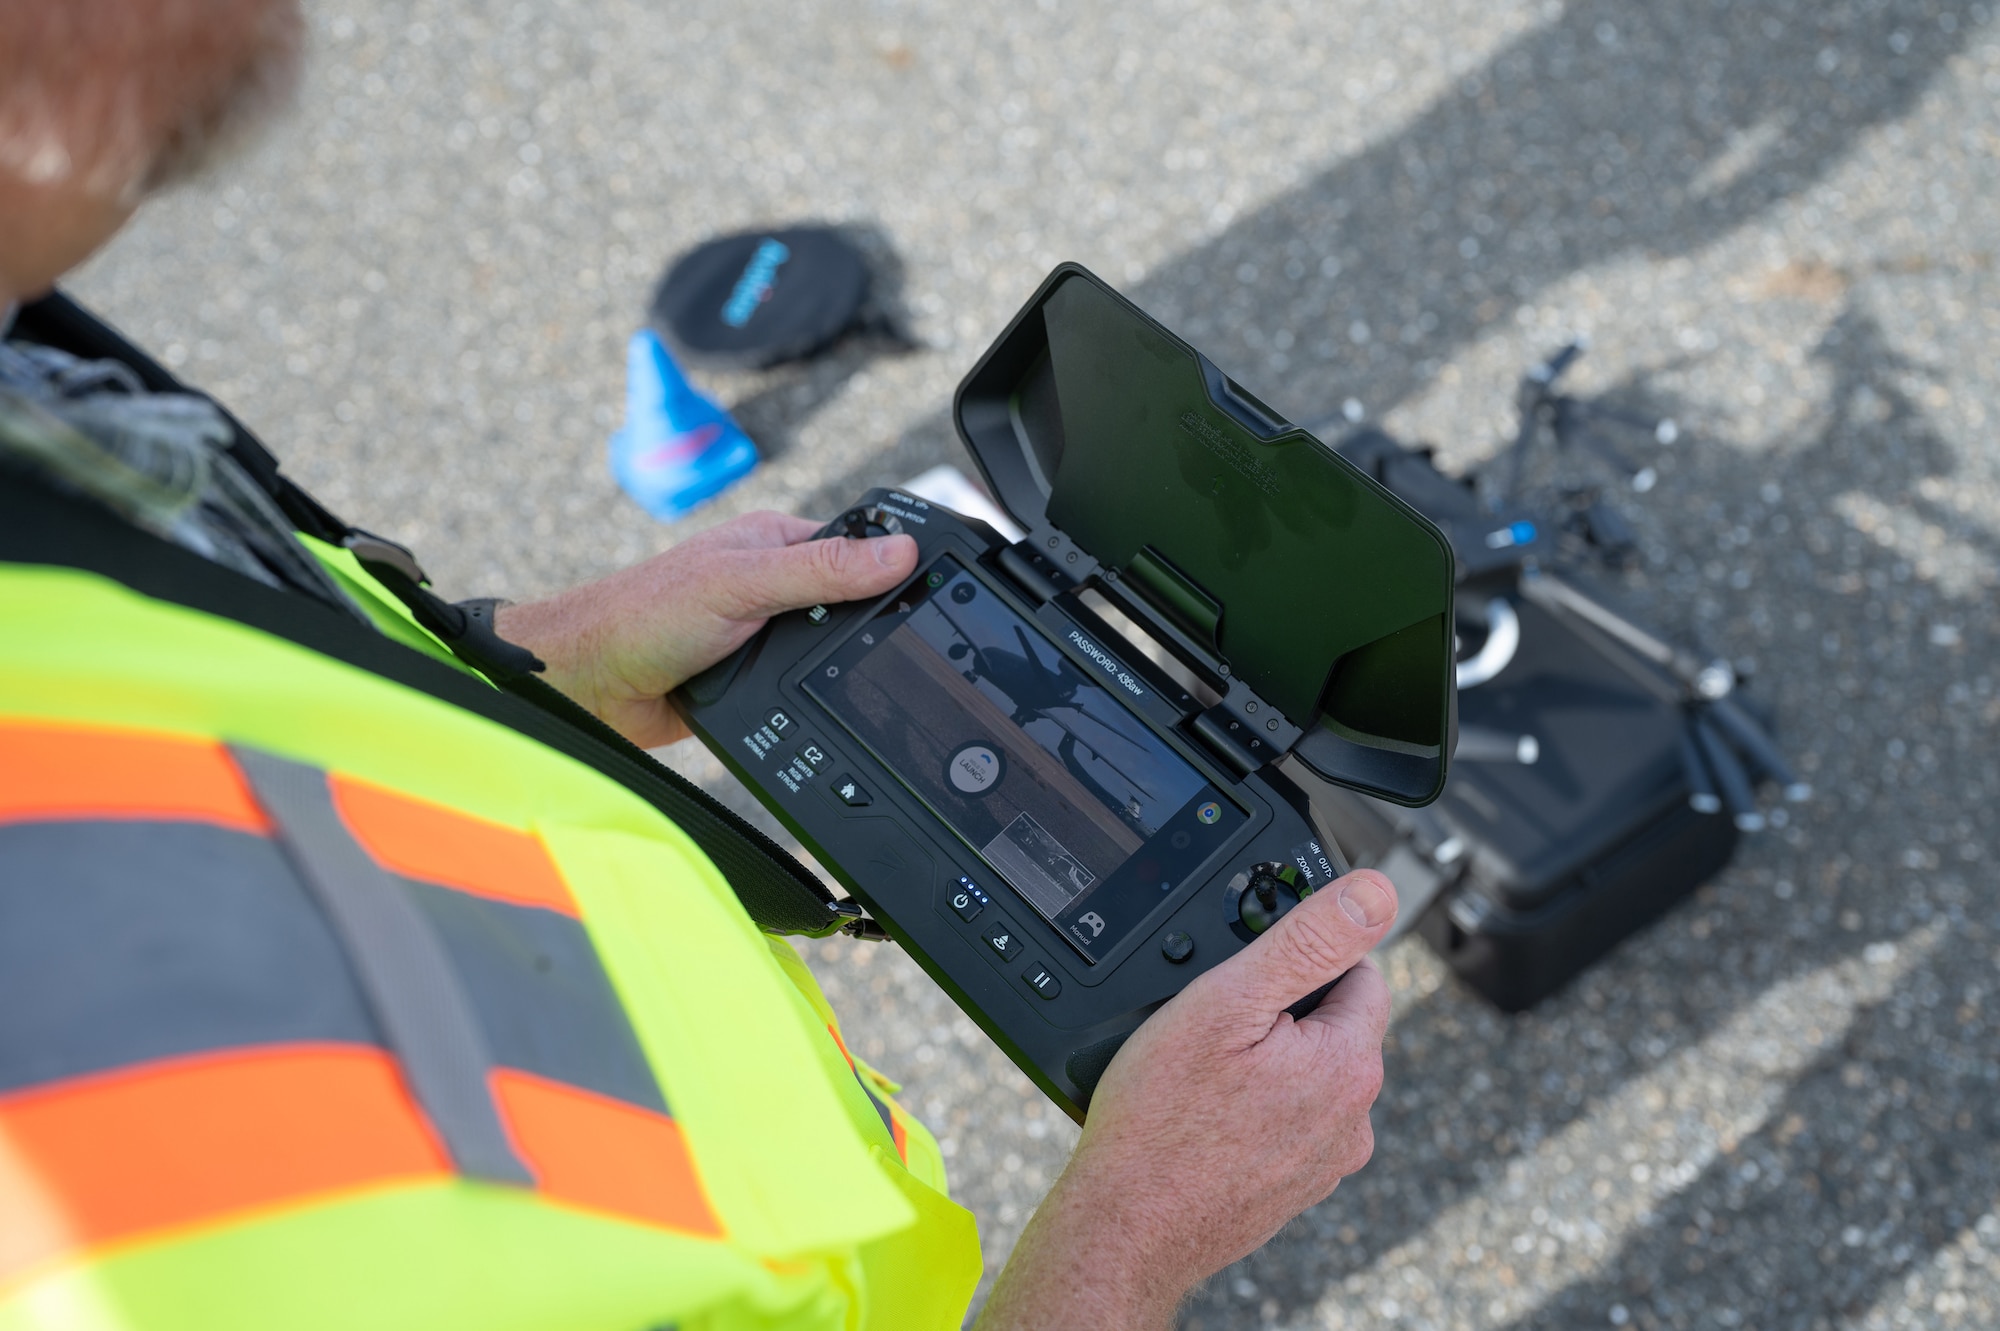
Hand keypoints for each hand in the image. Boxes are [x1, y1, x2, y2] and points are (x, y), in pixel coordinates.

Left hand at [495, 510, 916, 748]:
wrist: (590, 687)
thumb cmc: (643, 616)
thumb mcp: (742, 583)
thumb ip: (820, 570)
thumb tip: (900, 553)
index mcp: (774, 541)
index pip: (858, 545)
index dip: (895, 565)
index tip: (940, 590)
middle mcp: (773, 583)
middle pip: (853, 602)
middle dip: (874, 624)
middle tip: (913, 649)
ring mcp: (765, 633)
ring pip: (833, 650)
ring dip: (842, 667)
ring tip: (875, 681)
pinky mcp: (756, 680)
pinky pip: (807, 688)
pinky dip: (819, 698)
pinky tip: (834, 706)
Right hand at [975, 870, 1397, 1330]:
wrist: (1126, 1228)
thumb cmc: (1162, 1120)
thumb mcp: (1228, 1001)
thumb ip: (1308, 941)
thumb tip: (1376, 893)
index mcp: (1349, 1065)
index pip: (1358, 972)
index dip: (1300, 958)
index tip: (1248, 973)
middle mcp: (1353, 1120)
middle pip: (1331, 1025)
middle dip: (1281, 1013)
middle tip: (1212, 1027)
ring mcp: (1325, 1162)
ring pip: (1306, 1076)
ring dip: (1267, 1065)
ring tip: (1201, 1079)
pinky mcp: (1294, 1191)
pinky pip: (1284, 1125)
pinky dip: (1253, 1113)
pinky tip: (1205, 1119)